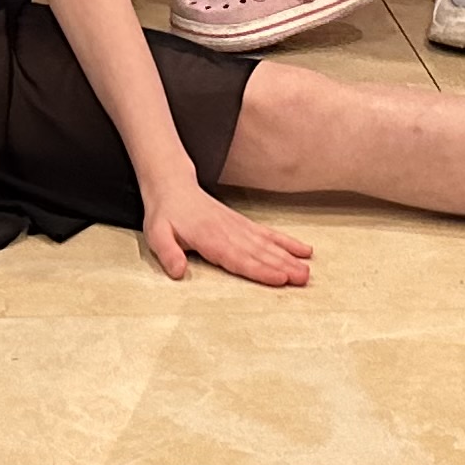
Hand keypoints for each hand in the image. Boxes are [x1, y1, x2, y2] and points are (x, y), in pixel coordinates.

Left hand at [141, 182, 312, 288]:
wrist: (172, 185)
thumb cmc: (165, 214)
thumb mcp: (157, 235)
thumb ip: (168, 254)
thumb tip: (178, 273)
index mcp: (210, 238)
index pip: (238, 258)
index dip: (260, 270)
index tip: (280, 278)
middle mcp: (228, 232)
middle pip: (259, 252)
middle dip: (283, 266)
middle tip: (304, 278)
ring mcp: (238, 227)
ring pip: (267, 244)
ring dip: (288, 257)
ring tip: (307, 269)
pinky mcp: (242, 224)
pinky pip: (267, 233)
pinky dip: (285, 242)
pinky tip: (302, 249)